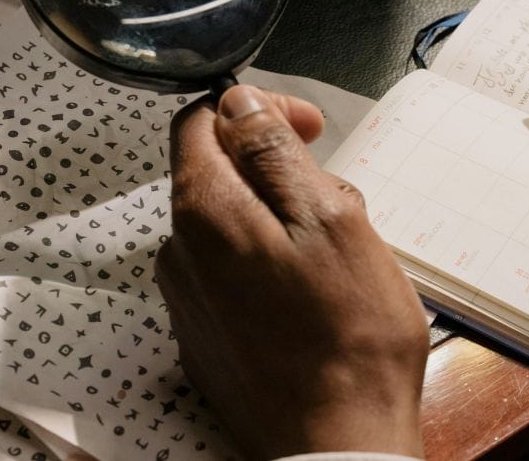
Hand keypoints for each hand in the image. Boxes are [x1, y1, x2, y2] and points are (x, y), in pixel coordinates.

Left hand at [157, 85, 428, 459]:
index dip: (258, 110)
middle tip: (340, 202)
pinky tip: (314, 297)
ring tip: (336, 257)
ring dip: (280, 221)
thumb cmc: (349, 336)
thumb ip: (274, 153)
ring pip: (232, 226)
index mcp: (205, 212)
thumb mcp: (330, 219)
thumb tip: (240, 103)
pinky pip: (232, 275)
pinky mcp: (206, 337)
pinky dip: (269, 265)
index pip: (202, 121)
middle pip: (219, 174)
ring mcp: (188, 301)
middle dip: (279, 171)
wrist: (338, 442)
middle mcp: (179, 253)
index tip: (309, 129)